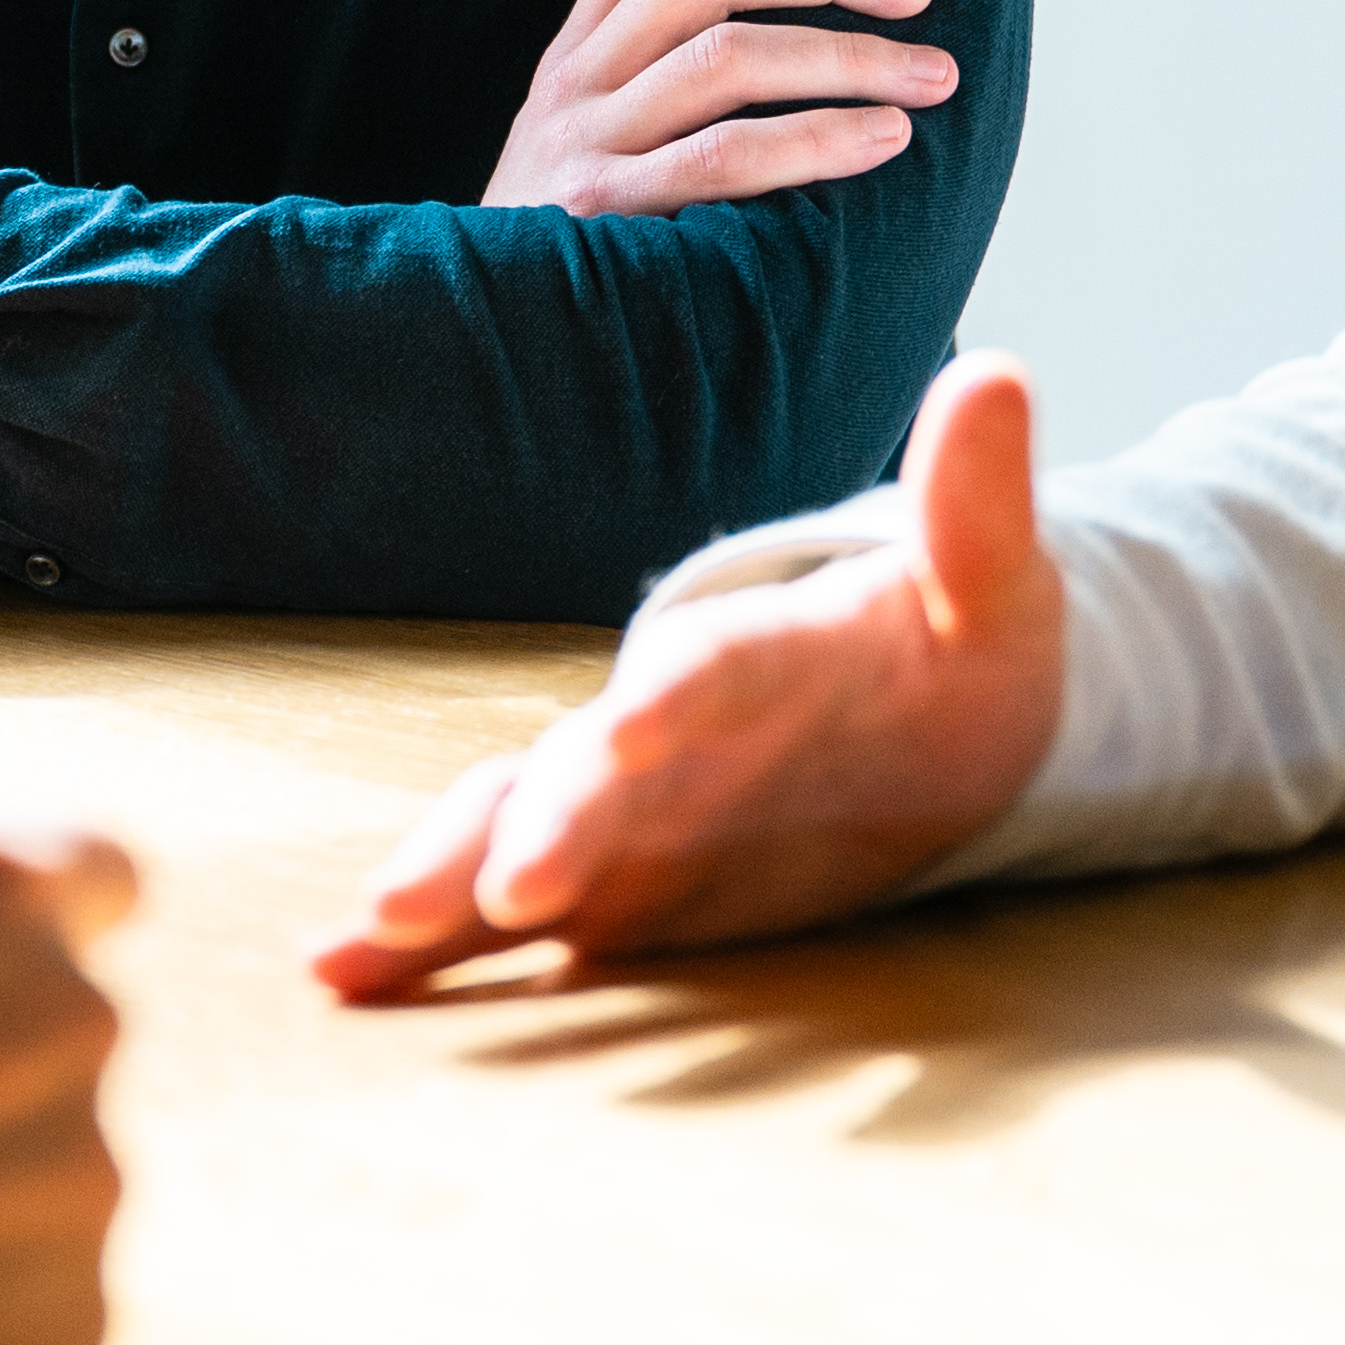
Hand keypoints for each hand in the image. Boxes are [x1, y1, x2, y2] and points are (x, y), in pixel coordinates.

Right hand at [311, 353, 1058, 996]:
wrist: (918, 723)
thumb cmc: (954, 649)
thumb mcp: (992, 584)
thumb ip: (977, 504)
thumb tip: (1000, 376)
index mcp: (761, 652)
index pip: (717, 663)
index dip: (678, 689)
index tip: (640, 724)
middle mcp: (667, 728)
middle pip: (592, 765)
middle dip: (549, 819)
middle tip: (507, 882)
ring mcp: (628, 805)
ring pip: (517, 825)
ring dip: (454, 872)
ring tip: (378, 930)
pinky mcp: (614, 880)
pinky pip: (505, 908)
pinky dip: (428, 939)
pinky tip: (343, 968)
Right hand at [480, 0, 956, 216]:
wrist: (482, 342)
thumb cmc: (571, 245)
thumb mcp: (587, 141)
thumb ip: (654, 83)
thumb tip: (797, 31)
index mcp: (575, 52)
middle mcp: (574, 82)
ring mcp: (586, 145)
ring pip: (727, 57)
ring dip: (849, 57)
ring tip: (932, 75)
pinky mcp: (607, 216)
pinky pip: (727, 159)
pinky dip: (819, 139)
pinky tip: (885, 140)